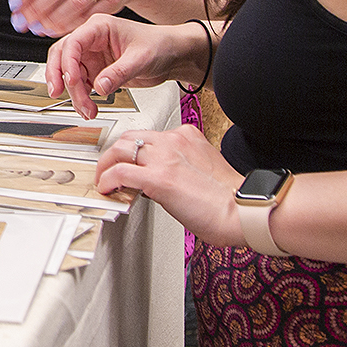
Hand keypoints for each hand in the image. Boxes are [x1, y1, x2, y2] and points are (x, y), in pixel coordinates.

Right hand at [45, 14, 201, 117]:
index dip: (68, 62)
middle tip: (59, 94)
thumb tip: (99, 86)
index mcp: (99, 27)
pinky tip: (90, 107)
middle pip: (63, 56)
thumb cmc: (160, 45)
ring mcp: (92, 56)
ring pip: (70, 74)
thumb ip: (119, 72)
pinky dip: (82, 98)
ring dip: (74, 94)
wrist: (173, 55)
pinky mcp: (97, 71)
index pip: (73, 42)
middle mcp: (92, 40)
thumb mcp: (141, 58)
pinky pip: (81, 85)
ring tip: (87, 109)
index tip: (73, 81)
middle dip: (59, 76)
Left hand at [92, 126, 242, 244]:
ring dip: (106, 165)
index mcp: (187, 136)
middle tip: (109, 169)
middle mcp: (174, 141)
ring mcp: (164, 158)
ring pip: (120, 150)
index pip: (150, 136)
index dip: (135, 151)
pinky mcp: (158, 178)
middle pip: (129, 137)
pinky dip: (107, 180)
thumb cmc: (231, 199)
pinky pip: (120, 172)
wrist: (243, 210)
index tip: (130, 163)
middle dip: (114, 153)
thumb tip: (162, 181)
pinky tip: (106, 189)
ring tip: (103, 179)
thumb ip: (181, 166)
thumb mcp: (203, 168)